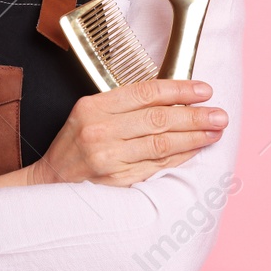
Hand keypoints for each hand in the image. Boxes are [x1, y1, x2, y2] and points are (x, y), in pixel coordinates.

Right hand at [21, 79, 226, 187]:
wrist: (51, 181)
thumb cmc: (74, 145)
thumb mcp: (89, 113)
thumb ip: (123, 105)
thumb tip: (171, 99)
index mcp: (93, 107)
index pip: (145, 93)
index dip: (178, 89)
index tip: (203, 90)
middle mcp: (101, 131)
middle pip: (158, 119)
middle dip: (194, 115)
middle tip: (219, 114)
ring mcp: (110, 158)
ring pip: (162, 144)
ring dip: (194, 137)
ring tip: (214, 131)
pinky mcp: (119, 181)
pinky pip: (157, 166)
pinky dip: (180, 157)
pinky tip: (195, 150)